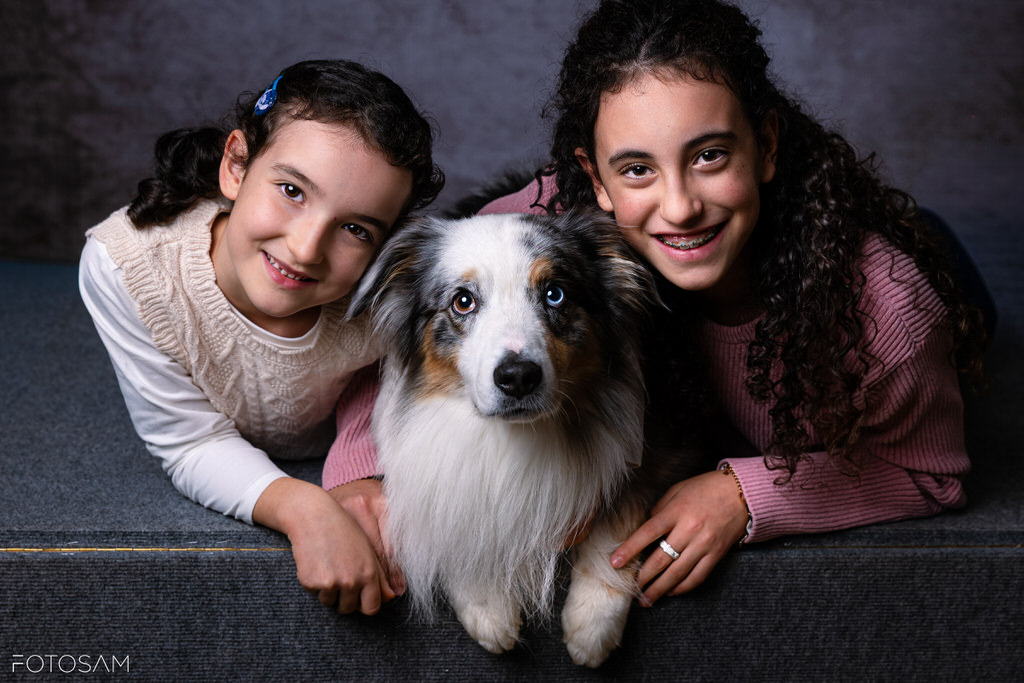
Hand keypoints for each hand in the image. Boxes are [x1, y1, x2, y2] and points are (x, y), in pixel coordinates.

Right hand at [252, 477, 398, 614]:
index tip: (358, 597)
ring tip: (327, 564)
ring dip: (327, 590)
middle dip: (343, 598)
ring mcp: (330, 583)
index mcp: (369, 573)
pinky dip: (313, 582)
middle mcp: (351, 581)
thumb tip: (390, 598)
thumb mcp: (366, 550)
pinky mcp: (311, 582)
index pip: (371, 607)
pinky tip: (315, 561)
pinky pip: (313, 593)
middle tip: (338, 574)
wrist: (313, 516)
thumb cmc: (342, 530)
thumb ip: (379, 576)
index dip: (364, 604)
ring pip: (329, 602)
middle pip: (348, 608)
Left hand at [609, 469, 748, 605]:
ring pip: (677, 574)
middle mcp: (689, 530)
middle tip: (630, 588)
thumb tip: (643, 530)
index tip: (615, 562)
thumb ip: (660, 511)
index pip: (647, 533)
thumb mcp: (677, 491)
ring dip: (659, 589)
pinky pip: (696, 577)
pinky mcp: (716, 555)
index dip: (629, 549)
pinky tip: (670, 592)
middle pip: (661, 559)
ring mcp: (704, 544)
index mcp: (676, 511)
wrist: (741, 494)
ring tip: (646, 599)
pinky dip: (682, 588)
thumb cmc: (705, 489)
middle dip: (643, 577)